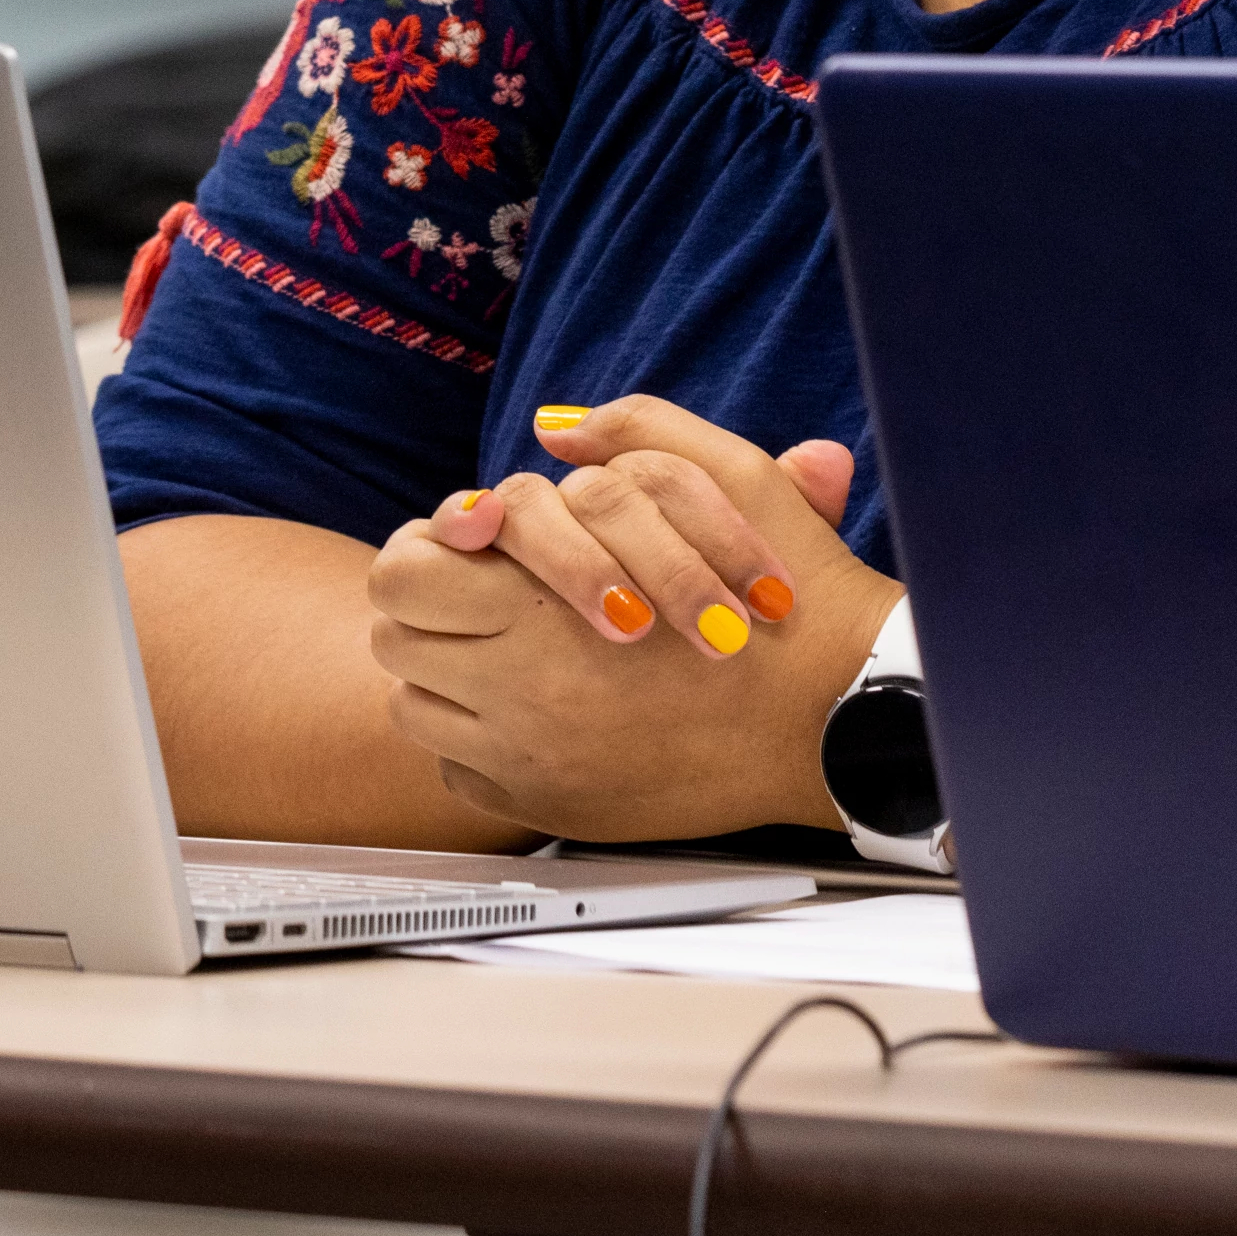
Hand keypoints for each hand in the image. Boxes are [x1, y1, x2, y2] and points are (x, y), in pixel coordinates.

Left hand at [361, 395, 899, 844]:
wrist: (840, 719)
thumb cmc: (787, 602)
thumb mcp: (726, 478)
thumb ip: (635, 432)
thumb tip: (556, 425)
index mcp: (543, 605)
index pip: (404, 573)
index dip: (431, 547)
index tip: (472, 546)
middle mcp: (520, 693)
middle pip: (396, 639)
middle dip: (433, 608)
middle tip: (485, 596)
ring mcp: (530, 761)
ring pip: (418, 709)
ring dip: (449, 674)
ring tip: (510, 651)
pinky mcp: (550, 809)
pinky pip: (460, 772)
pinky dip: (482, 740)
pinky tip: (537, 712)